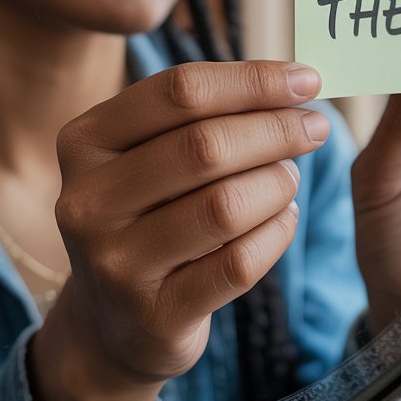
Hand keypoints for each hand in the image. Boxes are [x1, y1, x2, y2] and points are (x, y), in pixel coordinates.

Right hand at [27, 60, 328, 400]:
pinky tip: (284, 219)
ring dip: (277, 184)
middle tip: (315, 128)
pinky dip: (276, 234)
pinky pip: (239, 264)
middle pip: (204, 146)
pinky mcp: (153, 316)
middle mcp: (87, 200)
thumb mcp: (152, 154)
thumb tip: (295, 82)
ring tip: (290, 177)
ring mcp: (115, 264)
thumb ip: (205, 114)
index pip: (178, 91)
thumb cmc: (150, 212)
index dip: (252, 81)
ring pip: (225, 207)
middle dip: (275, 130)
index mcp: (85, 140)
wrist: (115, 321)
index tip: (307, 79)